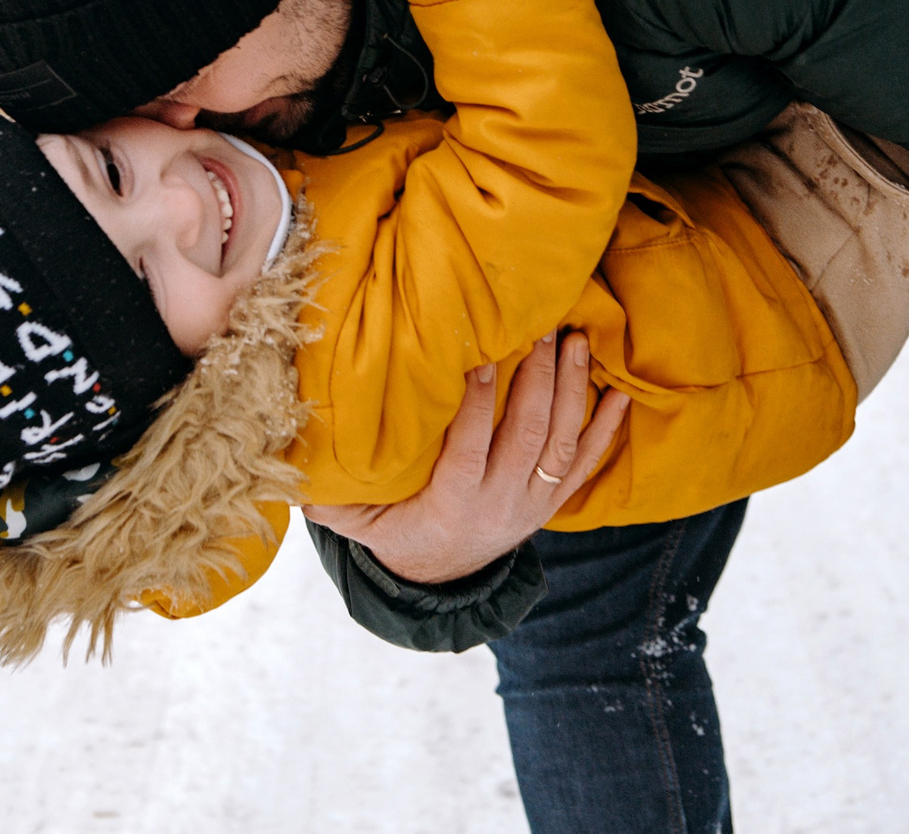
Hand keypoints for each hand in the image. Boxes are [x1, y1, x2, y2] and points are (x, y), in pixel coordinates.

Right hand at [306, 331, 630, 584]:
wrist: (441, 581)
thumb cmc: (394, 534)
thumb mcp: (357, 522)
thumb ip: (329, 494)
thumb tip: (287, 461)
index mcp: (451, 504)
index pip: (468, 450)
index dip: (476, 404)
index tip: (479, 355)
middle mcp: (499, 504)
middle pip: (526, 436)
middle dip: (535, 379)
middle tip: (540, 326)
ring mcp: (531, 503)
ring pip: (560, 445)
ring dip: (571, 392)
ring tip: (574, 341)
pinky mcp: (551, 501)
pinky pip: (587, 466)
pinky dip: (607, 431)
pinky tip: (621, 394)